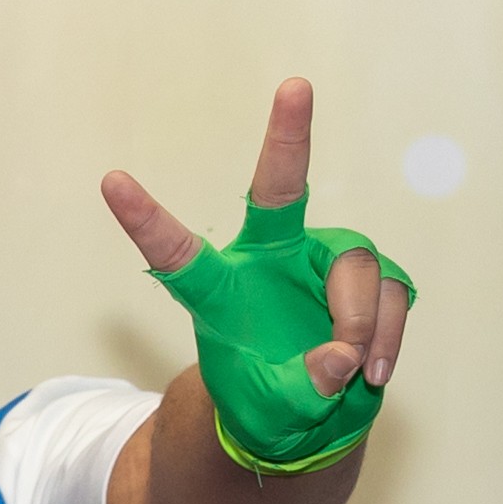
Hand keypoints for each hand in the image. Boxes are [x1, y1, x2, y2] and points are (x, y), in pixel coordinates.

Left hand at [102, 78, 418, 469]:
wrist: (310, 417)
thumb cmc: (270, 402)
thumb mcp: (269, 409)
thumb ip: (302, 387)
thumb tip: (342, 357)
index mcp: (219, 287)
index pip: (176, 250)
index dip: (144, 219)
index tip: (111, 182)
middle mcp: (273, 258)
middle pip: (280, 191)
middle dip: (289, 137)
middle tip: (296, 86)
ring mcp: (326, 261)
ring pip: (355, 268)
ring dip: (358, 324)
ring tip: (349, 373)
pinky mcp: (373, 277)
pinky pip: (390, 295)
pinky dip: (386, 338)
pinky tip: (371, 373)